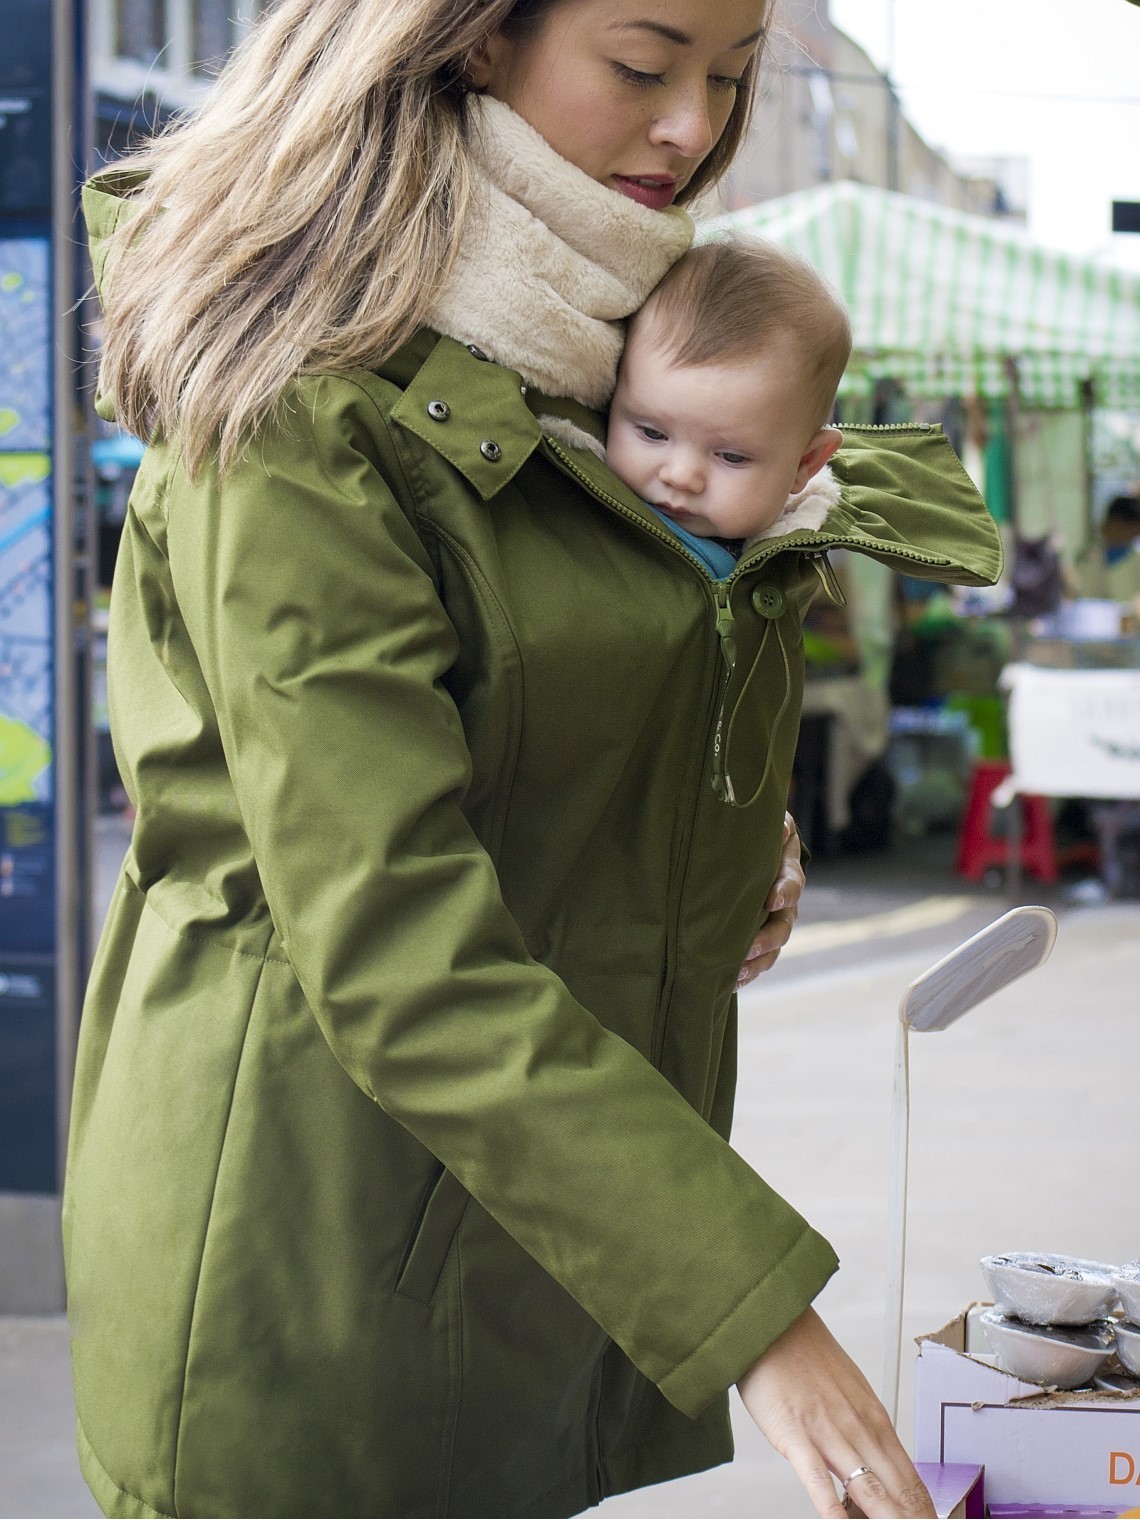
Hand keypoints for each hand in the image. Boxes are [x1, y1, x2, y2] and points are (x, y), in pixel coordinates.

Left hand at [737, 812, 804, 986]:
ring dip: (756, 963)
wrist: (749, 850)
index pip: (792, 884)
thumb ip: (775, 827)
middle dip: (767, 939)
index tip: (772, 899)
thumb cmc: (757, 834)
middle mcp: (783, 904)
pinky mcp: (756, 938)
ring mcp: (771, 924)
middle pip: (783, 926)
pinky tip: (730, 983)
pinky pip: (756, 961)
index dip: (785, 892)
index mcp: (787, 872)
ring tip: (736, 973)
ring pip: (771, 950)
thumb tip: (778, 830)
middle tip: (748, 947)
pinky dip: (746, 972)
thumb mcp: (769, 824)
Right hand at [737, 1308, 933, 1518]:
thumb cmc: (805, 1355)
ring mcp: (827, 1432)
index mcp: (873, 1416)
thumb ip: (862, 1426)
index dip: (924, 1508)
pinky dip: (830, 1505)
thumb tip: (875, 1459)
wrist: (772, 1324)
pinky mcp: (794, 1434)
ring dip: (886, 1518)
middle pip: (896, 1487)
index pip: (909, 1475)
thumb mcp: (847, 1387)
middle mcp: (857, 1426)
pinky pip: (816, 1477)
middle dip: (912, 1518)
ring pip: (866, 1487)